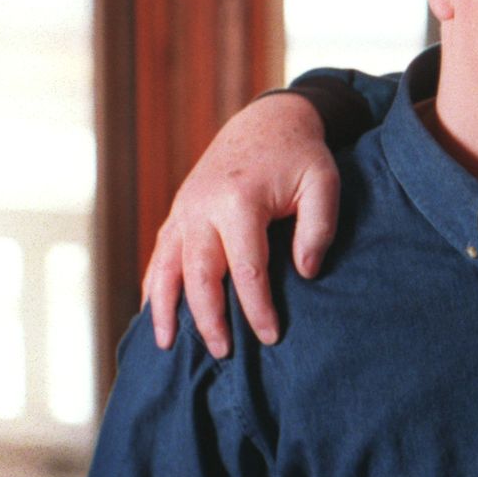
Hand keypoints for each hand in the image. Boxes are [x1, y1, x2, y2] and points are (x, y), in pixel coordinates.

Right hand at [143, 93, 338, 355]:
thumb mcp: (323, 183)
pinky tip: (155, 316)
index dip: (258, 308)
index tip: (271, 337)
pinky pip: (159, 256)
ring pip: (167, 269)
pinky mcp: (178, 213)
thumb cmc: (301, 157)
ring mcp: (184, 211)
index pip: (247, 269)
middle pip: (200, 276)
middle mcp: (202, 208)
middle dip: (210, 320)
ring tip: (167, 347)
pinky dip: (154, 287)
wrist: (267, 122)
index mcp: (239, 201)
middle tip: (225, 354)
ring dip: (167, 310)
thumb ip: (319, 228)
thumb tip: (305, 274)